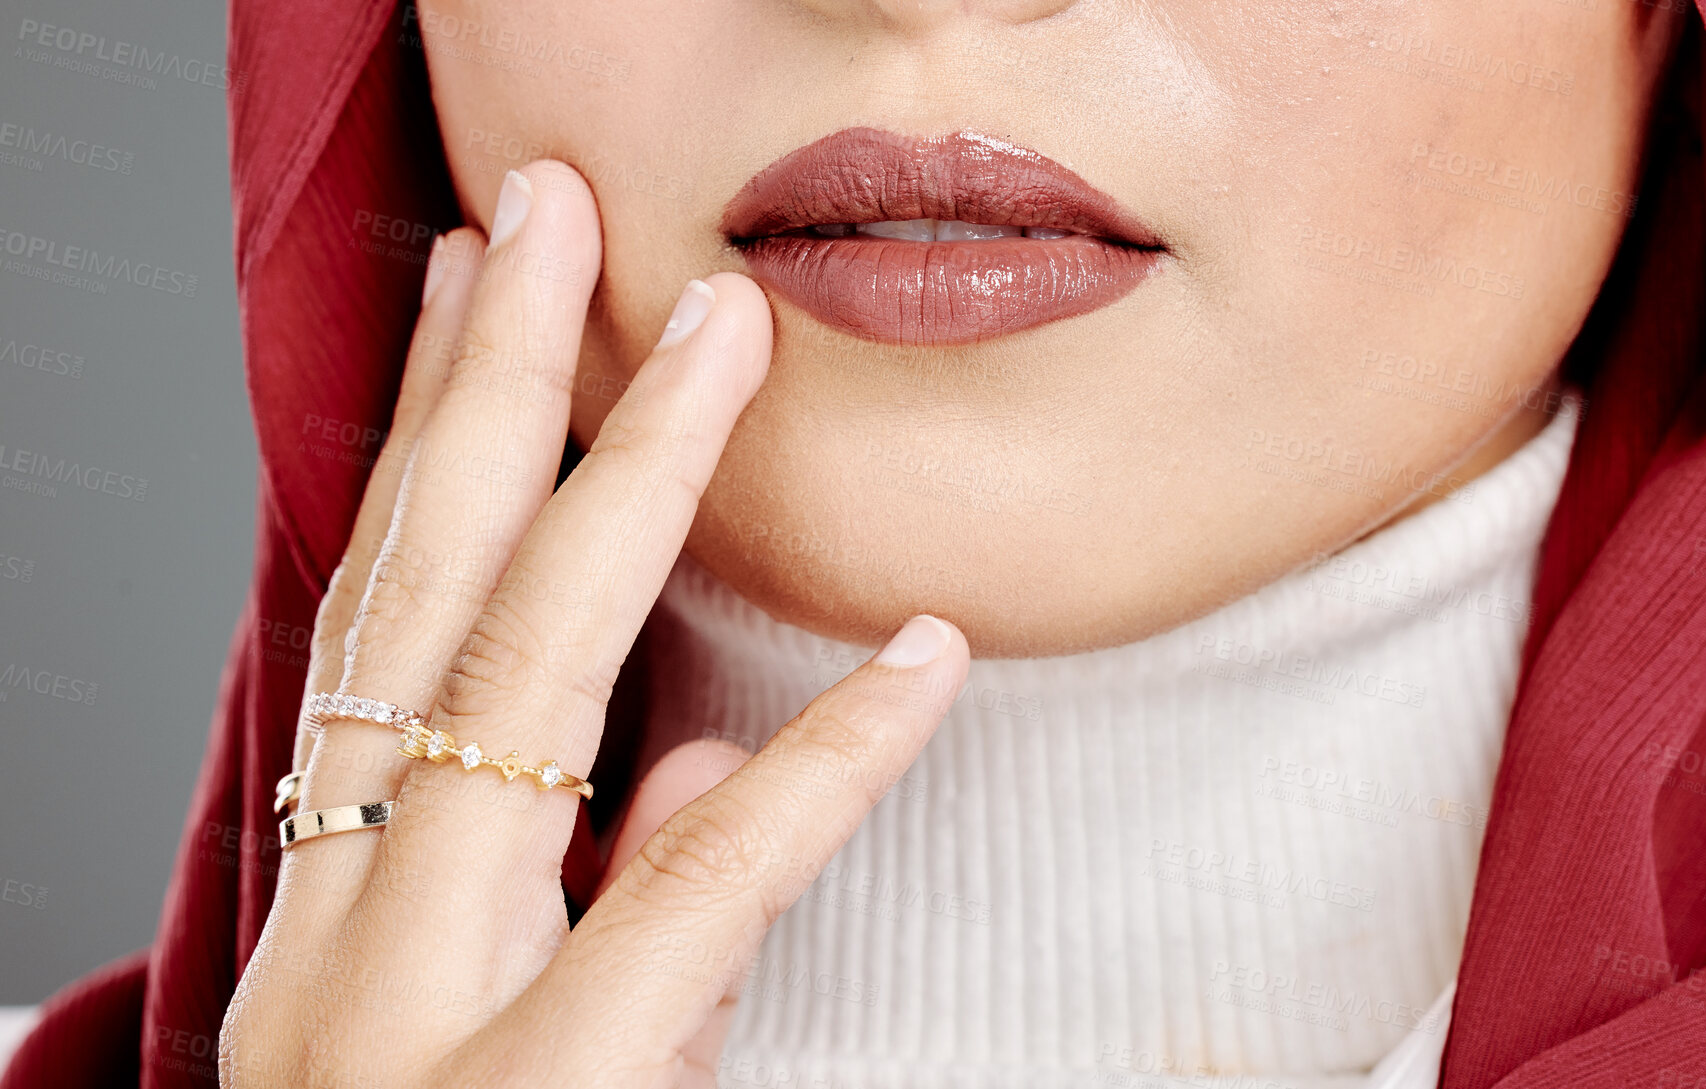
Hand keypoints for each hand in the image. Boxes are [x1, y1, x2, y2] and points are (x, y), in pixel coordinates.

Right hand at [219, 161, 969, 1088]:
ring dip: (633, 494)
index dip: (428, 437)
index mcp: (342, 892)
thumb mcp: (475, 1043)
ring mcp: (429, 1004)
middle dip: (494, 385)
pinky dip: (817, 776)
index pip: (382, 608)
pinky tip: (919, 669)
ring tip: (723, 344)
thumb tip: (690, 770)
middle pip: (427, 597)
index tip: (483, 290)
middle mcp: (356, 915)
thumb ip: (586, 904)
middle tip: (555, 216)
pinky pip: (698, 900)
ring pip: (523, 691)